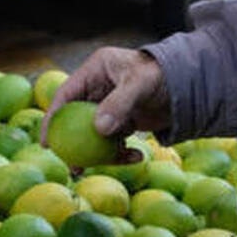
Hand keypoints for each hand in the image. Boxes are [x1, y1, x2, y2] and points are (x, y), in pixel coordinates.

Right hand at [41, 47, 170, 159]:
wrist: (188, 83)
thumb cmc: (162, 75)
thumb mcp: (140, 85)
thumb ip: (119, 104)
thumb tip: (99, 129)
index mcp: (95, 70)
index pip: (65, 95)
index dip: (52, 118)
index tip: (47, 142)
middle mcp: (98, 88)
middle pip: (76, 119)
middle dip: (74, 144)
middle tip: (74, 166)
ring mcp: (110, 106)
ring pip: (95, 134)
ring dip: (100, 152)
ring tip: (109, 164)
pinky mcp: (123, 120)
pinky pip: (115, 140)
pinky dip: (122, 151)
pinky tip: (138, 155)